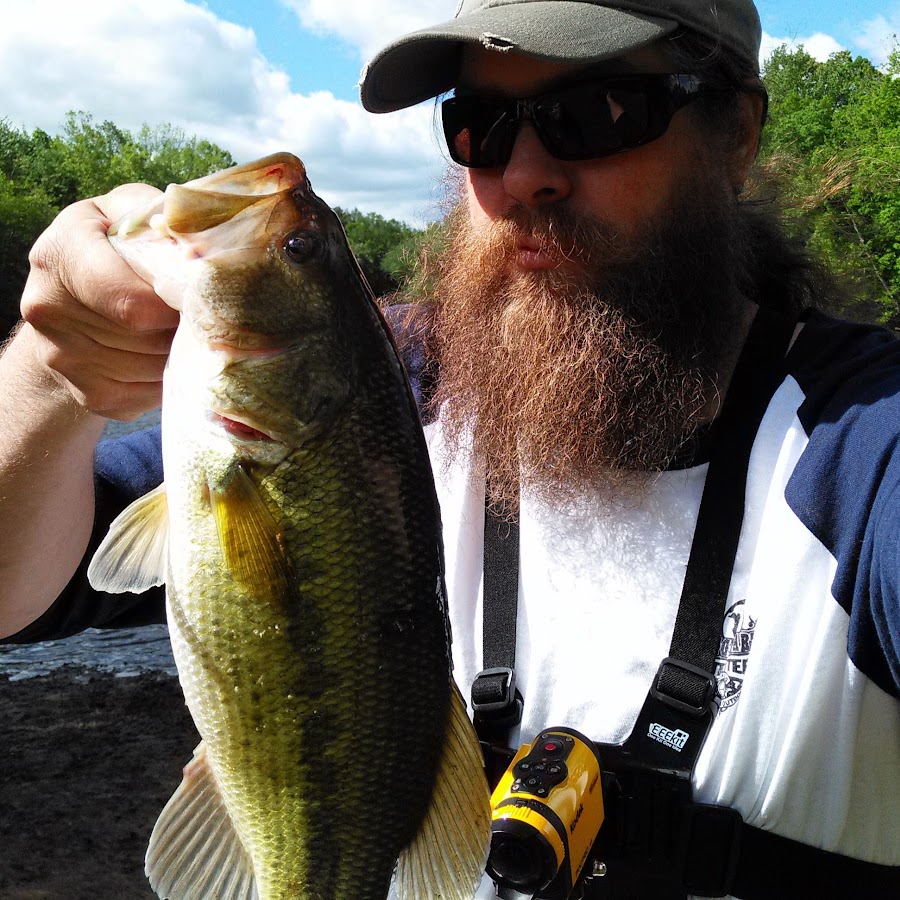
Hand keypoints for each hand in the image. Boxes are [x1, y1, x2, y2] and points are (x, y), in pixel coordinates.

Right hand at [18, 184, 179, 420]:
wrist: (68, 304)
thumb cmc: (112, 249)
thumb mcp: (128, 214)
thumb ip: (165, 218)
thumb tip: (210, 251)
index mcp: (60, 254)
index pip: (133, 302)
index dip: (176, 303)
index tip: (197, 294)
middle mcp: (48, 307)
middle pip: (149, 336)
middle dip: (181, 325)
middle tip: (193, 310)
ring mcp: (63, 359)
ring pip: (155, 367)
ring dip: (180, 351)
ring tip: (177, 328)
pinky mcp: (90, 395)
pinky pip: (152, 393)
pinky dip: (170, 376)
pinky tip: (165, 354)